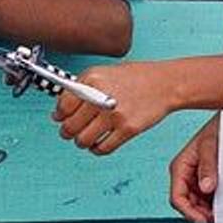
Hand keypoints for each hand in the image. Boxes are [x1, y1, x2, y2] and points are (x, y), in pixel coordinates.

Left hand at [53, 61, 176, 154]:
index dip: (59, 115)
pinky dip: (97, 149)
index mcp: (92, 80)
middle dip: (66, 132)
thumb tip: (60, 109)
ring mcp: (115, 115)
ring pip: (83, 140)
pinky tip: (99, 143)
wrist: (163, 83)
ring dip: (80, 142)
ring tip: (84, 138)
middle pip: (70, 126)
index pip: (63, 106)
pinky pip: (103, 148)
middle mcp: (101, 97)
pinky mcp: (128, 129)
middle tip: (69, 132)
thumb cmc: (134, 78)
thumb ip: (80, 88)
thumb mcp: (102, 73)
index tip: (59, 119)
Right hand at [169, 113, 219, 222]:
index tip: (205, 219)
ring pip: (198, 205)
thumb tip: (206, 187)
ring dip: (209, 210)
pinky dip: (216, 204)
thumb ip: (208, 168)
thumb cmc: (217, 130)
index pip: (177, 198)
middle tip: (219, 216)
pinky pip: (208, 200)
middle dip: (201, 213)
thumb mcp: (211, 146)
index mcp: (179, 167)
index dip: (189, 212)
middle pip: (187, 205)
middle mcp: (185, 176)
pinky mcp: (207, 182)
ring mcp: (196, 180)